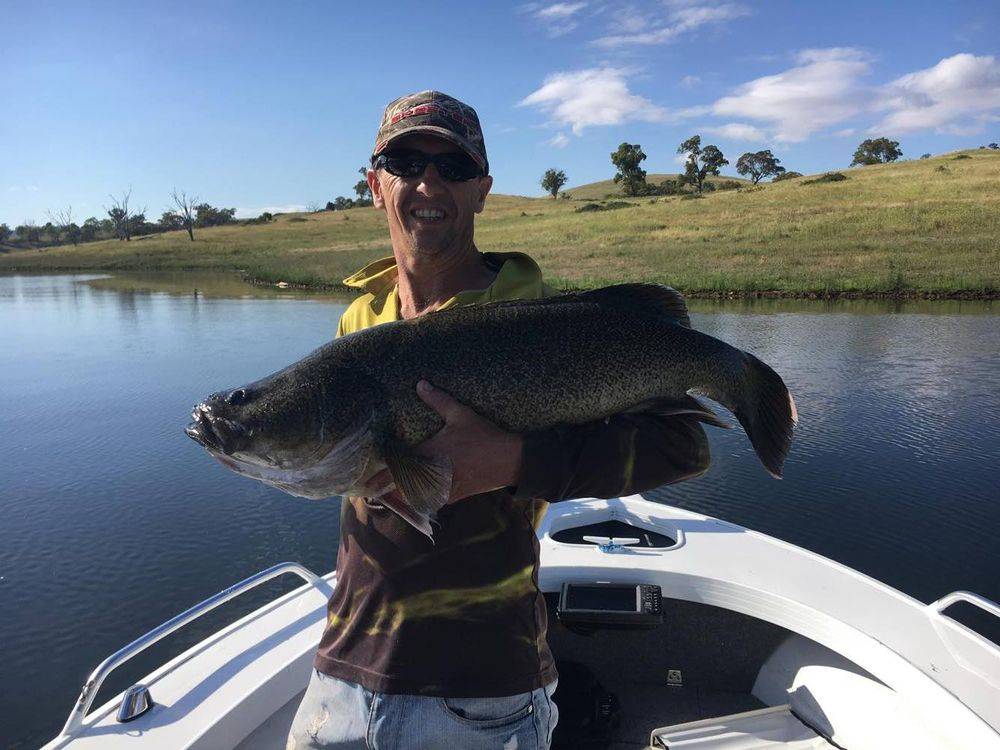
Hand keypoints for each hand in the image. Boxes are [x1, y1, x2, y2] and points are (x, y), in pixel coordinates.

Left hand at [365, 380, 523, 503]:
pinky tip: (416, 497)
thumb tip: (420, 384)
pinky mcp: (456, 496)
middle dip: (386, 489)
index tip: (366, 483)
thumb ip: (438, 400)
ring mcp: (445, 488)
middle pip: (402, 488)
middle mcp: (434, 473)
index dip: (380, 478)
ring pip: (416, 497)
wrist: (510, 460)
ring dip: (403, 495)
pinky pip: (433, 501)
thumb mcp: (461, 415)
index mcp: (431, 453)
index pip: (398, 469)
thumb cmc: (484, 436)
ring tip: (388, 494)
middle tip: (370, 491)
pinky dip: (422, 499)